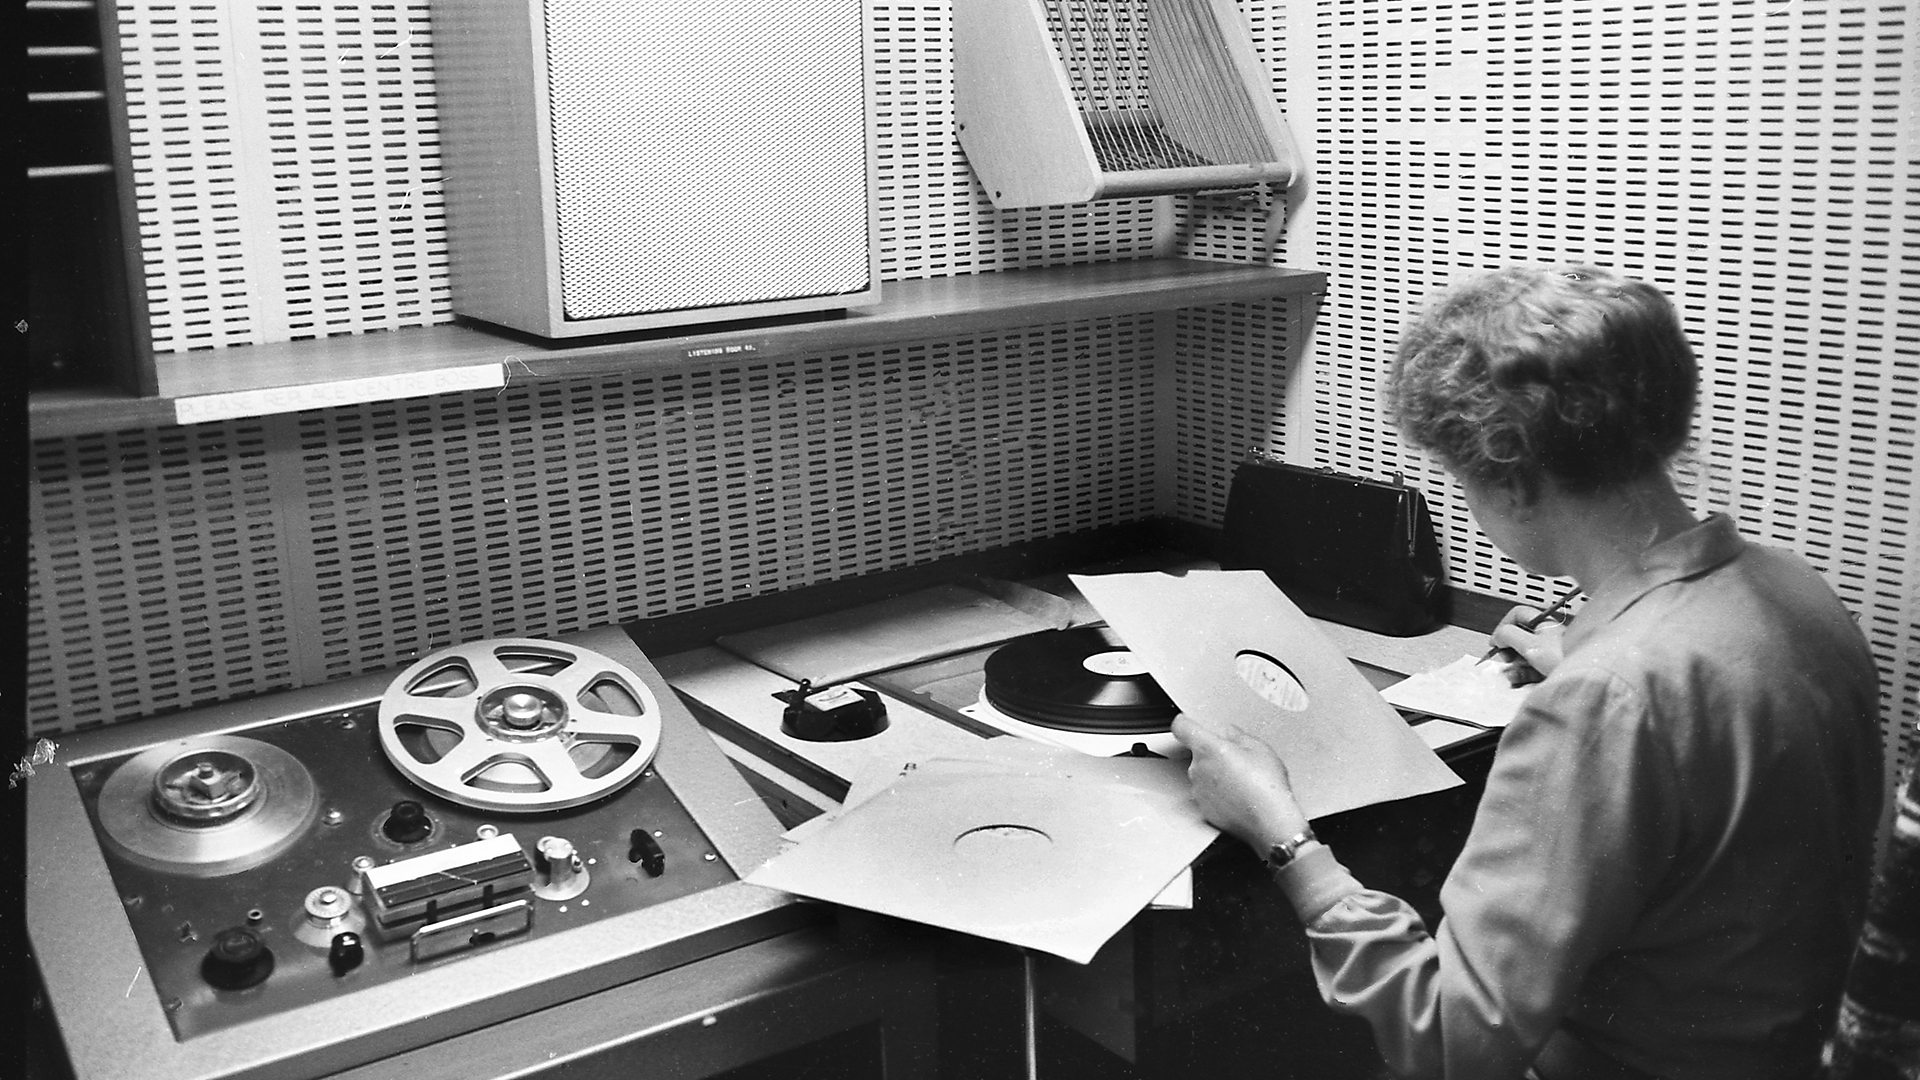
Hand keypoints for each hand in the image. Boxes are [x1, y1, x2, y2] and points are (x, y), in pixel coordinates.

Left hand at [1170, 711, 1309, 852]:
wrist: (1270, 822)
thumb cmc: (1267, 787)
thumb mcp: (1259, 748)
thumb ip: (1237, 736)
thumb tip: (1229, 733)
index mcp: (1209, 749)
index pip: (1182, 727)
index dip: (1185, 722)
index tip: (1189, 721)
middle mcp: (1198, 769)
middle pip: (1197, 753)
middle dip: (1213, 753)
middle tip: (1237, 758)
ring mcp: (1199, 791)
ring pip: (1203, 775)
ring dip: (1216, 775)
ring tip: (1243, 780)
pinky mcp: (1204, 810)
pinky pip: (1208, 794)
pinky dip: (1219, 794)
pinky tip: (1239, 795)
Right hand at [1489, 605, 1567, 677]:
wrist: (1587, 680)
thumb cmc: (1565, 659)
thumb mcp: (1532, 645)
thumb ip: (1509, 636)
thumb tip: (1498, 637)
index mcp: (1544, 624)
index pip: (1518, 615)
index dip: (1504, 625)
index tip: (1497, 642)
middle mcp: (1547, 637)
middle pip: (1519, 638)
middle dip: (1508, 652)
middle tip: (1505, 661)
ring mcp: (1550, 655)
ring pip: (1524, 657)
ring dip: (1513, 668)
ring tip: (1511, 676)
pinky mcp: (1552, 671)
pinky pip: (1532, 672)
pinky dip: (1522, 677)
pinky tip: (1518, 683)